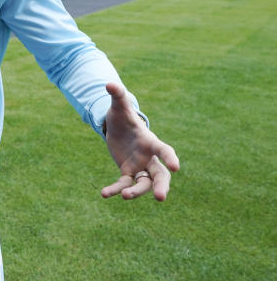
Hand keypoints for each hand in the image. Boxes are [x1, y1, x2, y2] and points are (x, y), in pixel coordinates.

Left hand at [101, 82, 179, 200]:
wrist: (118, 128)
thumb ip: (118, 95)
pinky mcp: (127, 171)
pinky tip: (104, 194)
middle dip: (161, 186)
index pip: (163, 150)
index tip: (177, 167)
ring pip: (143, 183)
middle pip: (159, 175)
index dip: (169, 157)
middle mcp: (148, 157)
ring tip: (125, 196)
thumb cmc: (123, 116)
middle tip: (160, 198)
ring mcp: (139, 166)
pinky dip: (115, 189)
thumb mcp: (119, 106)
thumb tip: (109, 83)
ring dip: (136, 191)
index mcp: (149, 141)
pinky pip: (124, 183)